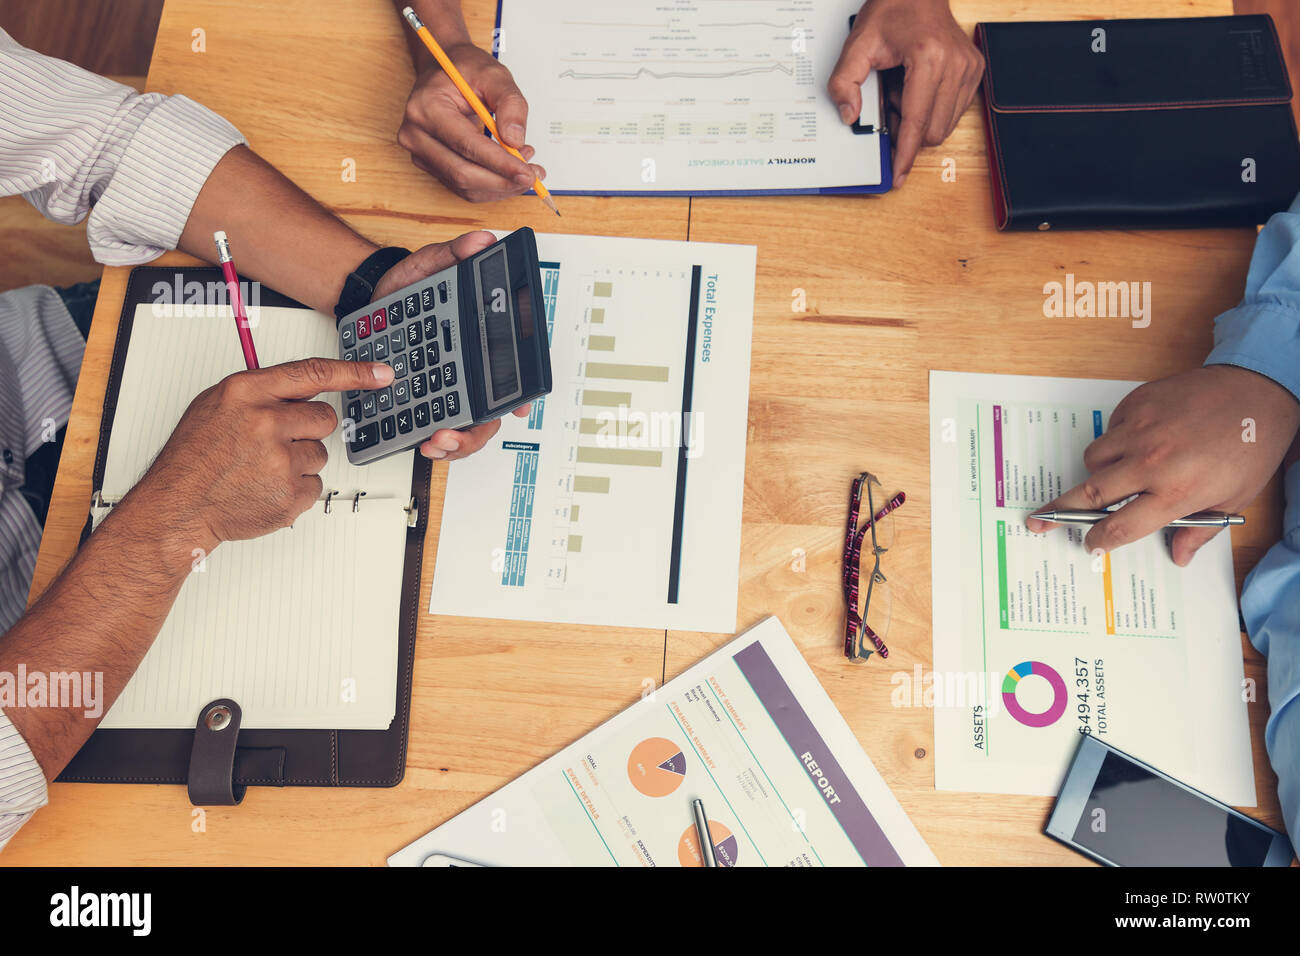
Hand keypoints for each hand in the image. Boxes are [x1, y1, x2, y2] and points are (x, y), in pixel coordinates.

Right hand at [133, 358, 394, 551]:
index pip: (314, 374)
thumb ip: (261, 393)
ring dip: (298, 462)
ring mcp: (279, 460)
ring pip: (320, 454)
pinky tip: (266, 488)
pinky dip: (295, 489)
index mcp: (247, 392)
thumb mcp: (217, 405)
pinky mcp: (290, 493)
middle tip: (274, 444)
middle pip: (324, 418)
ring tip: (261, 470)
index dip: (354, 374)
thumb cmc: (194, 457)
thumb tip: (303, 388)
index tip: (381, 375)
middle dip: (307, 431)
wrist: (177, 506)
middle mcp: (265, 422)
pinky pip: (315, 485)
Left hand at [373, 229, 531, 460]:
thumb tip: (481, 242)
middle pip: (490, 414)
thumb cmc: (405, 287)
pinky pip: (438, 432)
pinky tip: (422, 442)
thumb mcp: (427, 265)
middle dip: (475, 432)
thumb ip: (453, 253)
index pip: (512, 372)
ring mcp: (447, 391)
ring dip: (457, 444)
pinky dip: (435, 443)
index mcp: (480, 344)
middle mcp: (469, 372)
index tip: (518, 407)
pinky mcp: (422, 404)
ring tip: (435, 442)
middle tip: (451, 432)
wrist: (366, 303)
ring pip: (468, 430)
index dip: (521, 393)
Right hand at [397, 42, 542, 201]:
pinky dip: (491, 185)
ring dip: (500, 185)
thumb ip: (510, 104)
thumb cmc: (464, 69)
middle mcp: (416, 135)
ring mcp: (420, 153)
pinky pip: (463, 187)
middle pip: (463, 173)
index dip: (500, 164)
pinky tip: (508, 171)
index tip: (527, 173)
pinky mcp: (431, 165)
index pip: (466, 145)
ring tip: (525, 168)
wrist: (443, 70)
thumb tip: (515, 140)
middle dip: (503, 181)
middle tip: (533, 176)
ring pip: (464, 186)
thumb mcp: (493, 73)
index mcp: (426, 108)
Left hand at [828, 0, 982, 186]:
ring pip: (944, 125)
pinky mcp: (975, 71)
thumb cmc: (893, 10)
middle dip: (908, 130)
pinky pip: (954, 112)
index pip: (917, 122)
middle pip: (932, 131)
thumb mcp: (858, 43)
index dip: (905, 154)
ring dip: (920, 119)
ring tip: (904, 89)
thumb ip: (844, 81)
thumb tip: (849, 115)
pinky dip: (932, 109)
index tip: (898, 176)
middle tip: (890, 102)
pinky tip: (918, 87)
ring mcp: (969, 68)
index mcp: (929, 58)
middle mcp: (956, 64)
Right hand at [1026, 366, 1299, 565]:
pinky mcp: (1136, 405)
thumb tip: (1178, 556)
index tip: (1090, 545)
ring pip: (1094, 459)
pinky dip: (1116, 440)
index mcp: (1177, 491)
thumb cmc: (1250, 446)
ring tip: (1120, 472)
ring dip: (1099, 471)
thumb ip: (1201, 531)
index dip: (1099, 541)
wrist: (1257, 390)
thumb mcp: (1234, 498)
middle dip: (1060, 511)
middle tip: (1038, 520)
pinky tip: (1141, 440)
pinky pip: (1109, 430)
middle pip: (1090, 494)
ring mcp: (1140, 430)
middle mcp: (1152, 462)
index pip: (1120, 527)